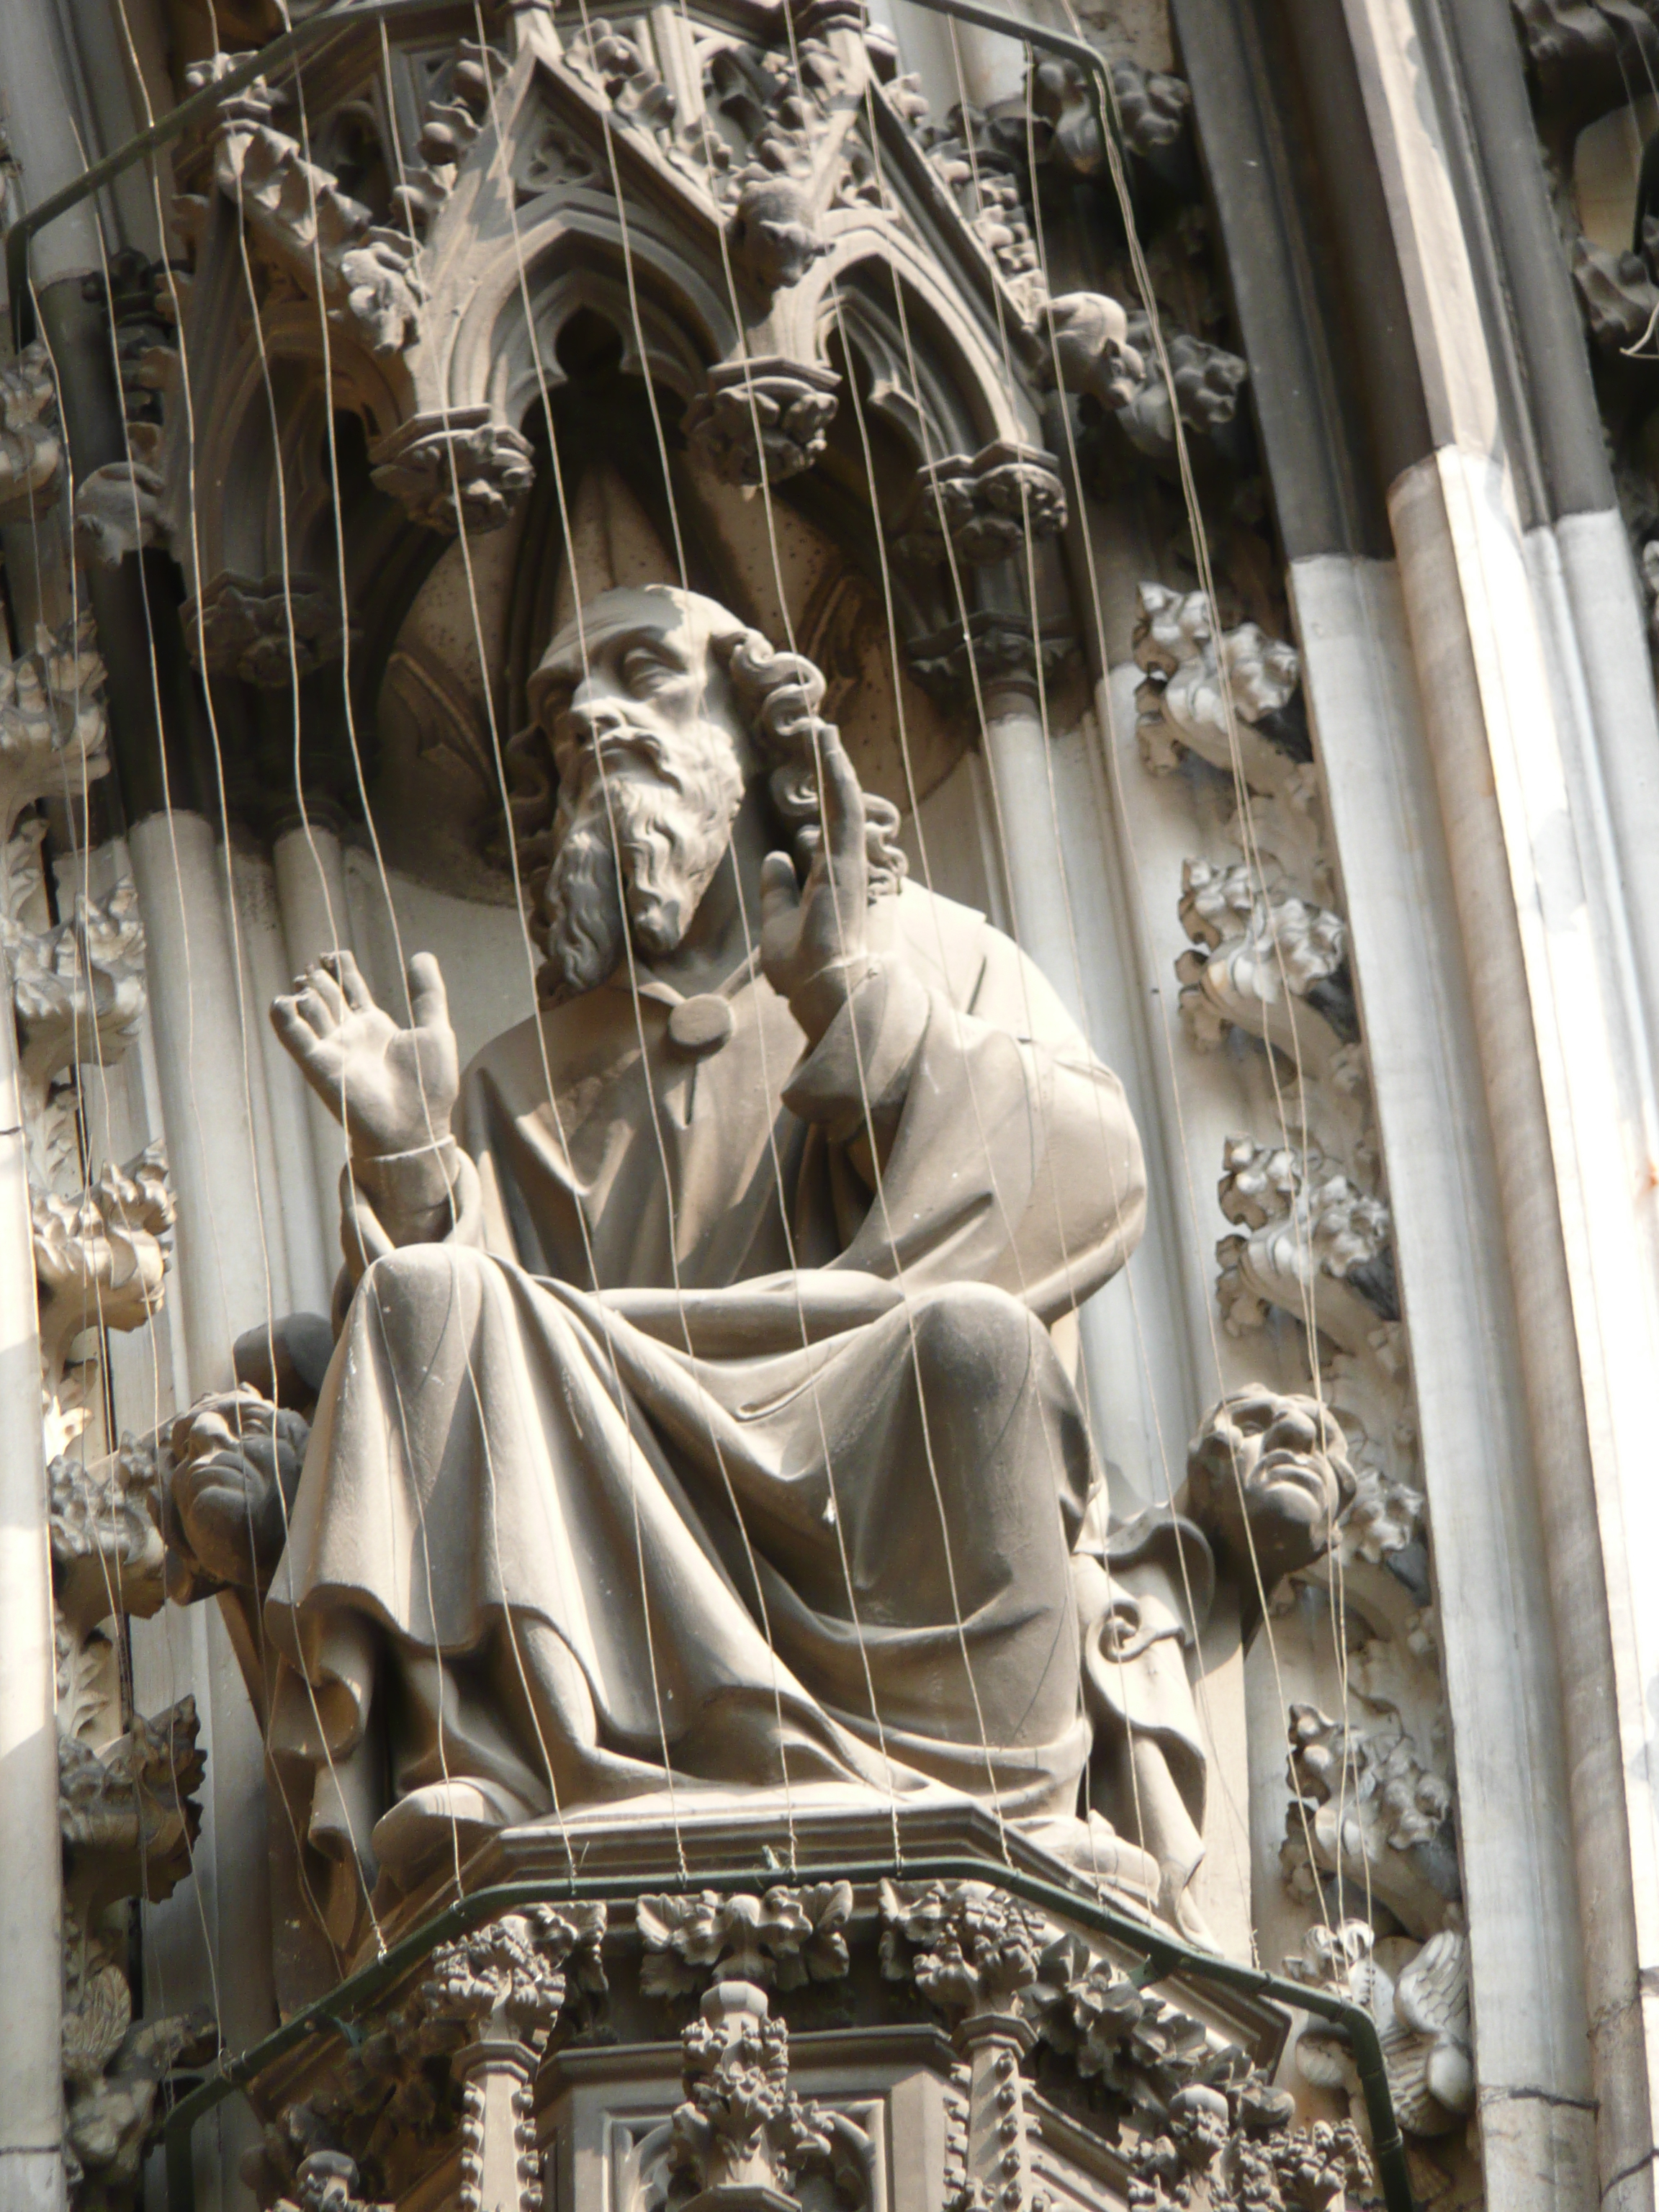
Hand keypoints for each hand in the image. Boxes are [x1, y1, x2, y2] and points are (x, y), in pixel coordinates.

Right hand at [271, 949, 458, 1161]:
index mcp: (374, 1027)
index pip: (350, 988)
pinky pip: (294, 1037)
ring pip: (310, 1010)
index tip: (334, 953)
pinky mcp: (318, 1066)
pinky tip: (285, 1001)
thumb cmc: (428, 1088)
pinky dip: (285, 1018)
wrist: (414, 1128)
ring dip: (308, 993)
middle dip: (319, 978)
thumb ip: (428, 994)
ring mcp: (332, 1050)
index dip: (340, 968)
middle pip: (326, 994)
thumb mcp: (435, 1031)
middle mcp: (349, 1036)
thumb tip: (422, 954)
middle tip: (317, 967)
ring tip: (310, 984)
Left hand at [759, 728, 870, 1039]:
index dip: (823, 794)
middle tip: (823, 732)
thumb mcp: (777, 921)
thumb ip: (777, 889)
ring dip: (835, 765)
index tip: (816, 764)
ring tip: (825, 730)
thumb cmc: (803, 969)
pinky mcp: (847, 863)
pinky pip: (845, 813)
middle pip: (840, 808)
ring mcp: (849, 864)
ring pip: (846, 804)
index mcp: (828, 879)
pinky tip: (831, 752)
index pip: (827, 827)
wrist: (821, 994)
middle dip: (832, 770)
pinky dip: (839, 780)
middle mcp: (843, 867)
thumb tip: (774, 857)